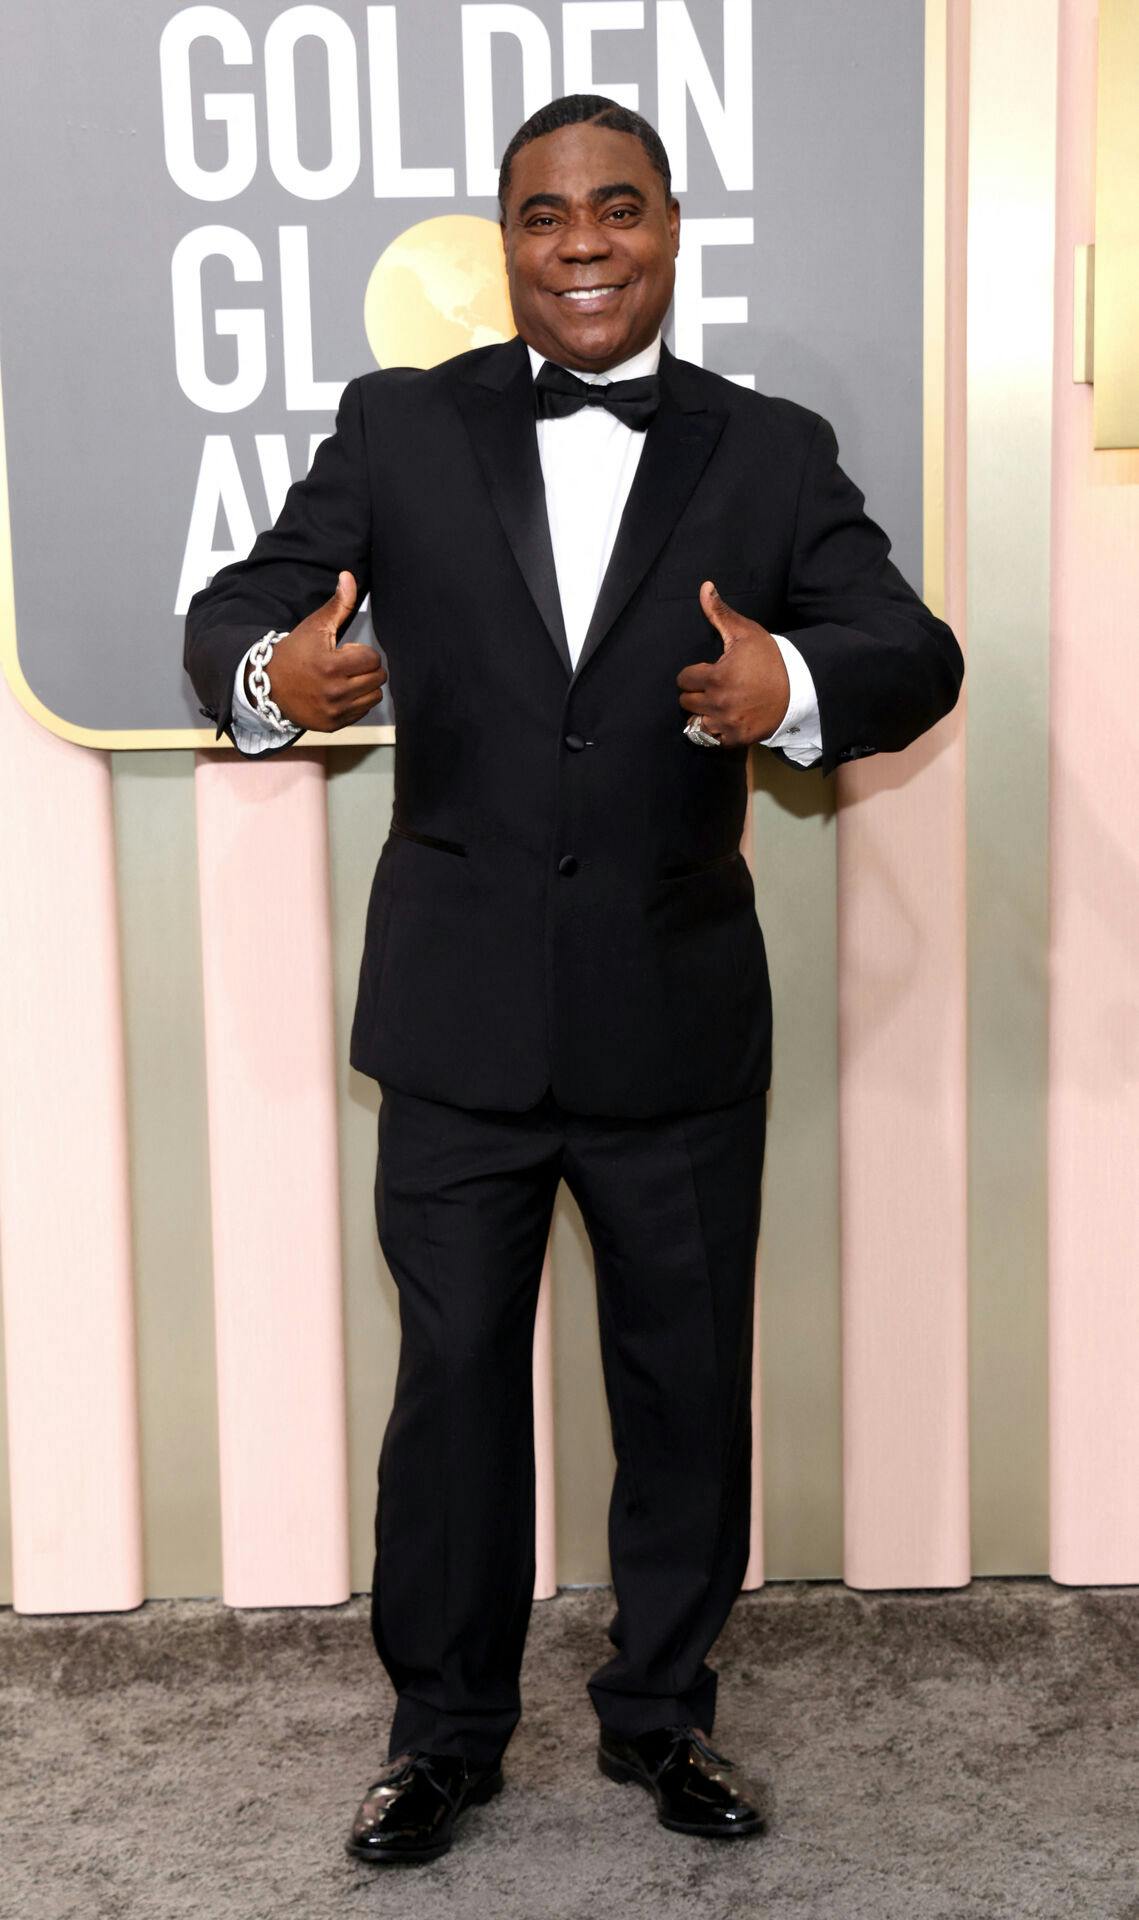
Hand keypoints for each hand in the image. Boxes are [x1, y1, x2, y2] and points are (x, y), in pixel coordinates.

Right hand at [247, 571, 386, 729]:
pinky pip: (363, 712)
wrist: (269, 686)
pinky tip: (339, 693)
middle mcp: (334, 692)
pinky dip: (357, 702)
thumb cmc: (295, 652)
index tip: (344, 651)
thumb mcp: (314, 626)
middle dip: (366, 668)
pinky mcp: (333, 725)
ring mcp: (334, 711)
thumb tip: (348, 576)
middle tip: (346, 665)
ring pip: (374, 696)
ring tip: (345, 679)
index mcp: (331, 665)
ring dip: (365, 686)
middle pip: (377, 678)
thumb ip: (338, 604)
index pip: (372, 658)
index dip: (361, 651)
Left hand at [676, 580, 789, 746]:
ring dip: (702, 713)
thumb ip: (720, 613)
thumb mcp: (746, 632)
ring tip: (716, 703)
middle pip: (686, 701)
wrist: (799, 687)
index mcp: (717, 676)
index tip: (705, 671)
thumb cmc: (770, 658)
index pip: (684, 679)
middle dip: (695, 692)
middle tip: (711, 686)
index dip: (692, 673)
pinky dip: (715, 731)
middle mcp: (718, 703)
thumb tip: (705, 587)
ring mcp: (727, 723)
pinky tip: (725, 718)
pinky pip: (712, 738)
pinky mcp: (737, 738)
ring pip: (696, 723)